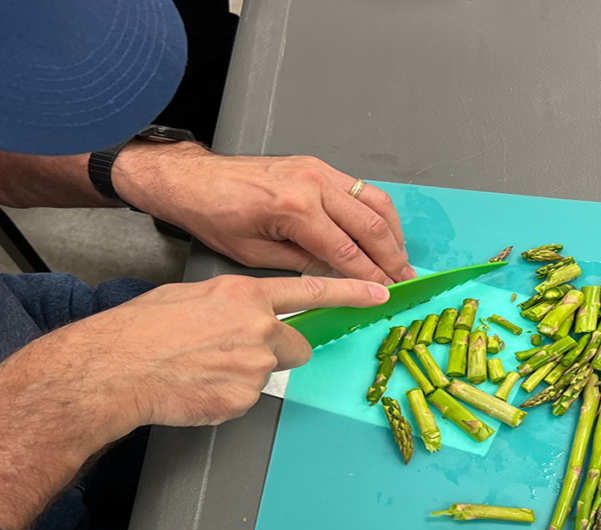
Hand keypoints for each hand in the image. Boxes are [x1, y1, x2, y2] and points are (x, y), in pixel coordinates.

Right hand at [0, 274, 383, 529]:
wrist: (117, 367)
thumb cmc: (143, 327)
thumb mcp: (191, 298)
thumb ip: (230, 304)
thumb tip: (244, 316)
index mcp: (244, 295)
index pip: (310, 291)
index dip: (349, 292)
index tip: (381, 291)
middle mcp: (257, 328)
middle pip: (295, 347)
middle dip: (277, 353)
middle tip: (234, 355)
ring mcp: (252, 367)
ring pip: (267, 375)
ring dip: (246, 375)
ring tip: (202, 372)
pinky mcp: (241, 400)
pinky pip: (245, 400)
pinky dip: (226, 398)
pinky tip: (195, 389)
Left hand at [113, 142, 414, 285]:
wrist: (195, 180)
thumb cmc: (215, 216)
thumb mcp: (254, 254)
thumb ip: (302, 264)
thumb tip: (338, 277)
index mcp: (294, 208)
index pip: (345, 250)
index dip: (369, 275)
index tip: (386, 293)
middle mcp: (312, 183)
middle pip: (368, 225)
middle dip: (390, 256)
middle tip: (404, 280)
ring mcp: (317, 170)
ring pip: (372, 201)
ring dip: (391, 232)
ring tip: (401, 259)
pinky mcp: (316, 166)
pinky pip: (359, 188)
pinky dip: (376, 212)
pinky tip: (382, 232)